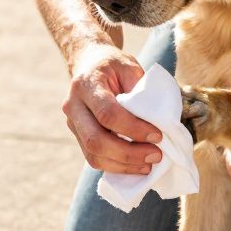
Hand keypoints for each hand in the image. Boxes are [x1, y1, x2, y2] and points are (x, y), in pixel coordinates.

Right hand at [62, 44, 162, 173]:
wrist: (88, 64)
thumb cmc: (113, 66)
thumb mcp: (129, 66)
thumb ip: (140, 90)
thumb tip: (157, 121)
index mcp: (86, 84)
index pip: (107, 114)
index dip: (133, 129)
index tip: (158, 135)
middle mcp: (74, 106)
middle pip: (95, 140)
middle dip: (128, 154)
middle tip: (155, 155)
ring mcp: (72, 124)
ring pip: (93, 155)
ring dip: (123, 165)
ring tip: (148, 165)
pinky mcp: (78, 137)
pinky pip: (94, 158)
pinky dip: (117, 167)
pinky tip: (136, 166)